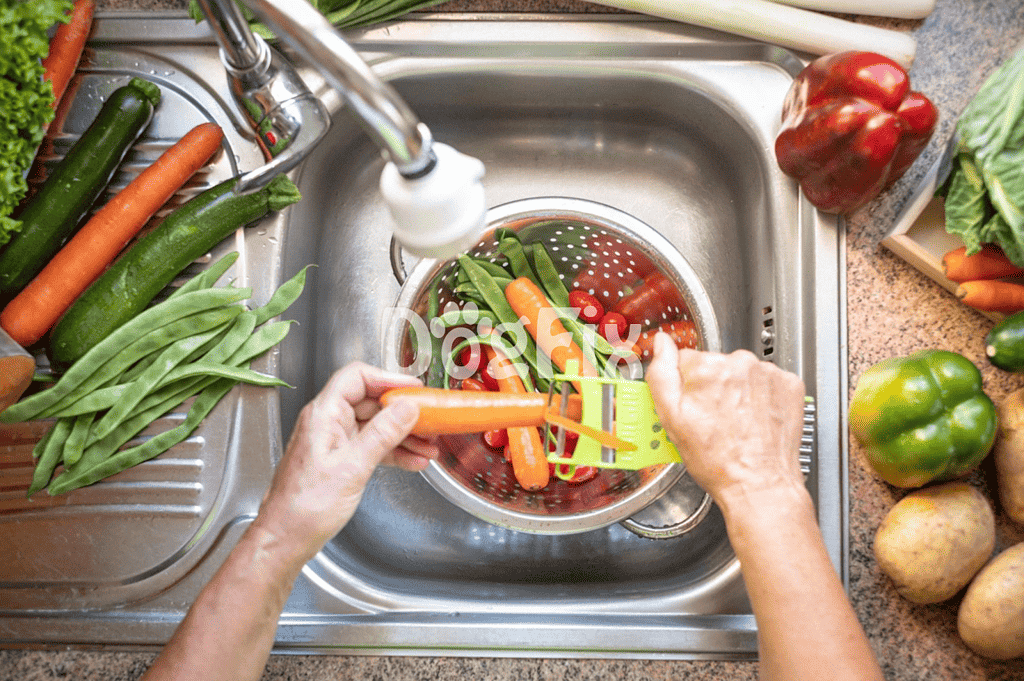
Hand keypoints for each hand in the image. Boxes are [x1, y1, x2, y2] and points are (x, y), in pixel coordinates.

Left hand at [254, 362, 438, 561]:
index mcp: (324, 414)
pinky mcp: (340, 460)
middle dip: (403, 412)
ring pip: (375, 426)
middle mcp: (327, 422)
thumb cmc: (305, 507)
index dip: (389, 379)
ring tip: (428, 446)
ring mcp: (334, 441)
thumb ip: (382, 434)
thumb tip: (407, 407)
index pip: (357, 377)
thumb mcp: (352, 467)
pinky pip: (372, 447)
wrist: (285, 539)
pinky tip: (414, 462)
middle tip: (429, 421)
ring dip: (403, 435)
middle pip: (371, 401)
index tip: (415, 390)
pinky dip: (394, 452)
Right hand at [645, 333, 805, 505]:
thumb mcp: (672, 419)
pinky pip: (767, 381)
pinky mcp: (789, 385)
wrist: (760, 484)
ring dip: (738, 391)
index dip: (686, 387)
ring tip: (737, 423)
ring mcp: (768, 373)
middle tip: (714, 420)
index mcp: (707, 367)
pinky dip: (761, 396)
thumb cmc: (717, 459)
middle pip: (716, 365)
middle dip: (713, 388)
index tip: (693, 407)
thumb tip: (661, 344)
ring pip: (742, 373)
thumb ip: (661, 374)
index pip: (686, 360)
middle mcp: (740, 363)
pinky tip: (755, 419)